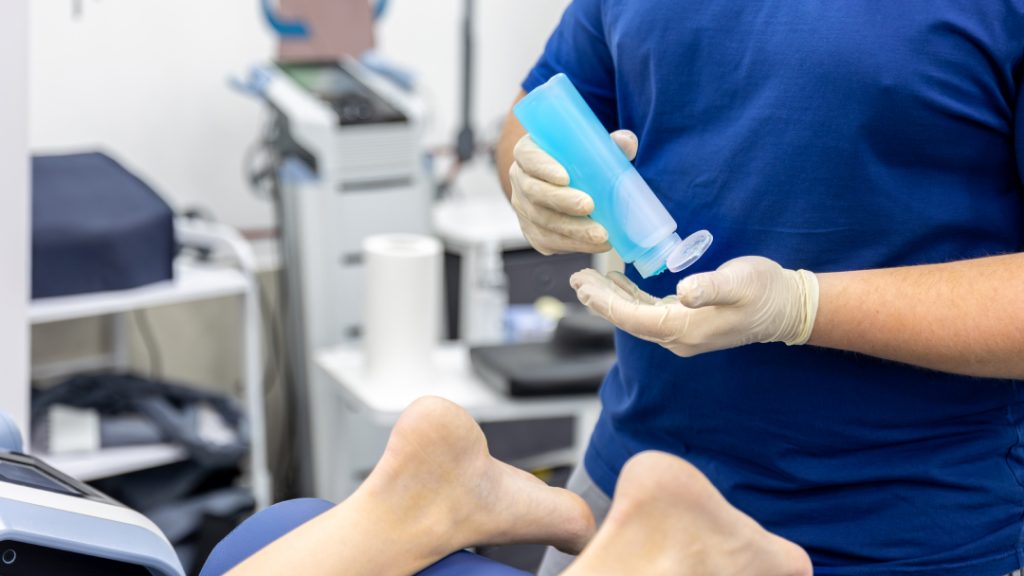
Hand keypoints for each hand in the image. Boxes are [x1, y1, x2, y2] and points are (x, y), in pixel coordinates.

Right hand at [509, 130, 637, 254]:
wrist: (564, 185)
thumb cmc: (577, 161)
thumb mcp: (590, 147)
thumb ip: (609, 144)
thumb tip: (626, 142)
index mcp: (528, 153)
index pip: (529, 158)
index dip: (544, 168)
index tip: (565, 177)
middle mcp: (520, 181)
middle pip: (535, 193)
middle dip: (563, 202)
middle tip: (589, 206)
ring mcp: (523, 209)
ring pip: (543, 222)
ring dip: (573, 230)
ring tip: (601, 234)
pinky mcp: (533, 232)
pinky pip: (549, 241)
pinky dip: (574, 244)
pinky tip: (596, 244)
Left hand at [570, 256, 819, 356]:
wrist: (788, 307)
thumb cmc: (765, 289)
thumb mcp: (739, 281)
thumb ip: (710, 287)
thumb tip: (683, 294)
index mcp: (685, 329)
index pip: (633, 319)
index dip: (605, 303)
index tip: (583, 285)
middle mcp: (679, 338)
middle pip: (629, 320)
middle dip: (600, 301)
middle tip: (576, 279)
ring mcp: (683, 334)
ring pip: (637, 318)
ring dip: (612, 300)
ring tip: (588, 281)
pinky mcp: (688, 325)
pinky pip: (650, 315)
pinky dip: (631, 300)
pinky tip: (620, 284)